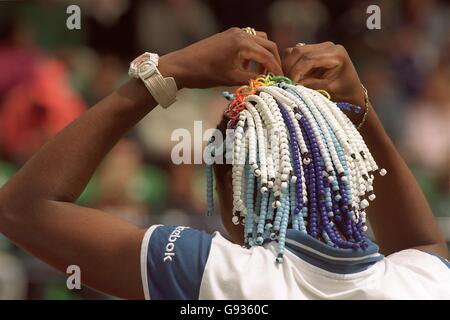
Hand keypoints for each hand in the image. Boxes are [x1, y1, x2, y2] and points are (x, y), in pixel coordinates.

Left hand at [158, 27, 282, 88]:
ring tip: (262, 72)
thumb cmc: (204, 73)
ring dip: (263, 55)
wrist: (181, 66)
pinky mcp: (227, 36)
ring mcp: (233, 33)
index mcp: (242, 42)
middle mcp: (241, 33)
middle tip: (275, 76)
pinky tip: (248, 67)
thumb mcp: (231, 78)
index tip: (281, 80)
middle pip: (267, 45)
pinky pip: (248, 41)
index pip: (267, 55)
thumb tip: (267, 83)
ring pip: (258, 41)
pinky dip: (253, 52)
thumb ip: (252, 79)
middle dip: (273, 60)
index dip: (276, 69)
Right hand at [282, 42, 364, 106]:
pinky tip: (289, 75)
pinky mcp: (313, 50)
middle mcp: (328, 46)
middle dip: (289, 68)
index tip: (289, 84)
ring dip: (287, 65)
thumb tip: (292, 84)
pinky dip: (289, 64)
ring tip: (286, 79)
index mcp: (336, 53)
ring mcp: (320, 46)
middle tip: (284, 82)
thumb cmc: (343, 94)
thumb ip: (311, 85)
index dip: (296, 71)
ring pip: (294, 51)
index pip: (309, 59)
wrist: (351, 92)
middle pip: (299, 52)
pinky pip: (295, 53)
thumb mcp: (328, 91)